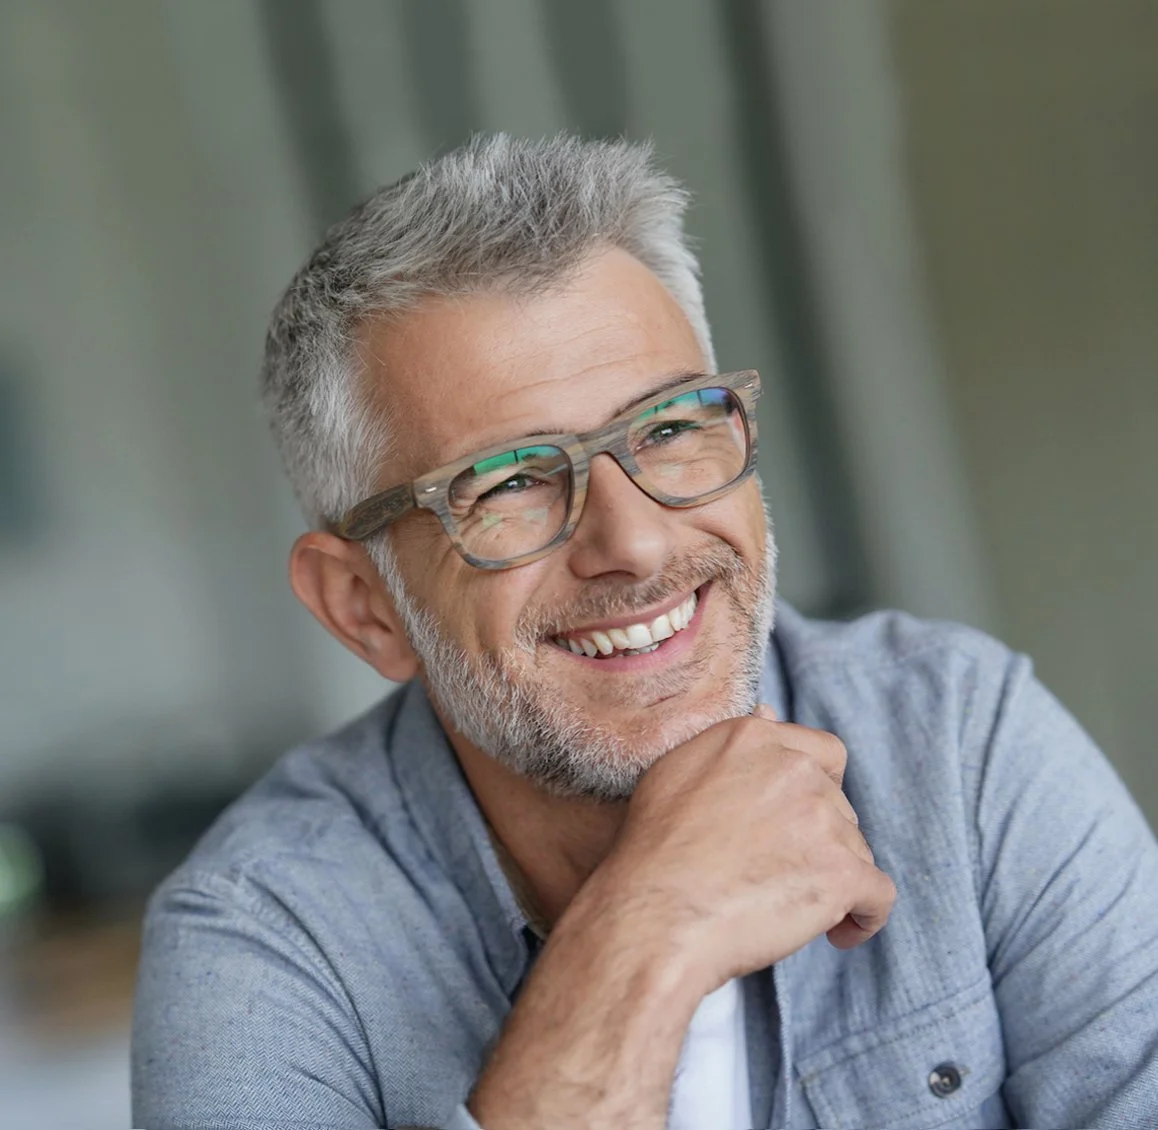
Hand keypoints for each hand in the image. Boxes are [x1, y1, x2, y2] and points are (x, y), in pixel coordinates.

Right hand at [584, 705, 895, 992]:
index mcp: (753, 739)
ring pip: (855, 851)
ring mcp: (822, 819)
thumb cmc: (654, 852)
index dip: (819, 790)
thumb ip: (732, 744)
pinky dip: (864, 918)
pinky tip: (838, 933)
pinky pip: (878, 896)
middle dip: (818, 840)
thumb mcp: (676, 772)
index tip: (797, 822)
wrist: (654, 915)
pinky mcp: (841, 873)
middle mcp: (794, 769)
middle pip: (839, 807)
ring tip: (786, 909)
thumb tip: (770, 712)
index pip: (824, 753)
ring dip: (831, 879)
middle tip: (774, 874)